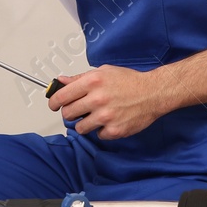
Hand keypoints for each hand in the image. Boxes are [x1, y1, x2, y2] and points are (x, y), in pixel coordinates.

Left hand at [48, 65, 169, 139]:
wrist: (153, 93)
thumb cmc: (130, 81)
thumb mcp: (104, 71)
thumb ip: (80, 78)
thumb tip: (61, 82)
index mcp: (92, 82)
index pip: (61, 97)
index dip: (53, 102)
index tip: (53, 105)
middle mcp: (97, 99)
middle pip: (68, 114)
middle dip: (70, 113)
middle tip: (78, 110)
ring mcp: (106, 116)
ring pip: (80, 128)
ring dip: (85, 123)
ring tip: (96, 116)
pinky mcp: (114, 130)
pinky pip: (98, 135)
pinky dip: (102, 130)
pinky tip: (110, 120)